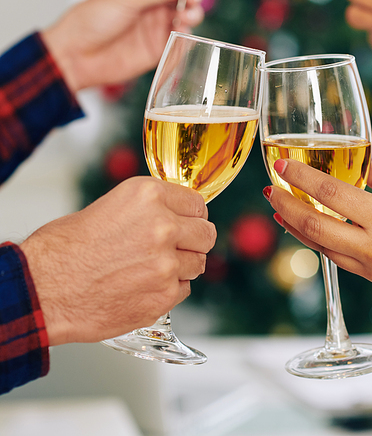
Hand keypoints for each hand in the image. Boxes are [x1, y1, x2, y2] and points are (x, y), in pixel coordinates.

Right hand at [21, 177, 216, 344]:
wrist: (45, 287)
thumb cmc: (67, 247)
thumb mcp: (113, 205)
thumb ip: (151, 208)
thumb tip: (177, 215)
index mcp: (149, 196)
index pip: (196, 202)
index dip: (191, 215)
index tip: (187, 222)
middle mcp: (163, 226)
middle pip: (206, 233)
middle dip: (194, 240)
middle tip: (177, 247)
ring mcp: (166, 263)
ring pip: (198, 263)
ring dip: (182, 267)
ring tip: (150, 269)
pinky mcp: (163, 295)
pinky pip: (184, 289)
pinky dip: (168, 289)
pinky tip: (142, 286)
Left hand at [41, 0, 207, 91]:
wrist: (76, 55)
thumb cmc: (91, 20)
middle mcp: (153, 1)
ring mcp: (158, 24)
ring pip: (187, 14)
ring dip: (192, 13)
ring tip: (185, 16)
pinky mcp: (160, 46)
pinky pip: (182, 39)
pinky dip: (187, 35)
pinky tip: (181, 32)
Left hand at [264, 159, 371, 308]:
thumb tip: (357, 158)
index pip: (330, 193)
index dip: (300, 178)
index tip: (281, 165)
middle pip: (313, 226)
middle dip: (285, 206)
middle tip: (270, 189)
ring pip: (322, 248)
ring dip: (297, 227)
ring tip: (281, 208)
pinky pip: (340, 260)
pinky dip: (321, 242)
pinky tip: (313, 229)